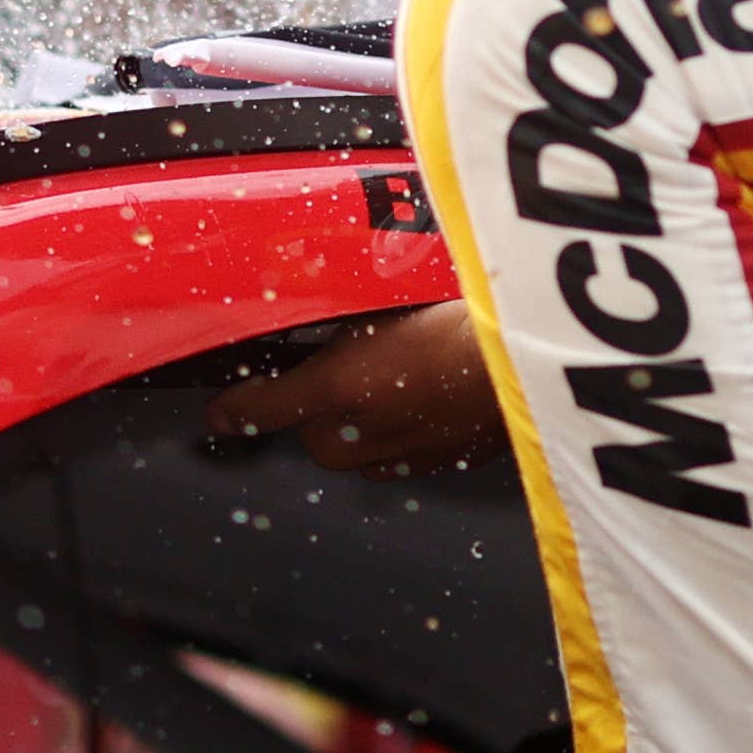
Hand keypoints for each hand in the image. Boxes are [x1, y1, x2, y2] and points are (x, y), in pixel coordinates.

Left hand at [204, 303, 505, 474]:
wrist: (532, 356)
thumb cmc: (459, 314)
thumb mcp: (383, 290)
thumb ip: (341, 303)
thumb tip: (311, 297)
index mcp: (335, 390)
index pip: (264, 407)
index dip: (238, 409)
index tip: (221, 414)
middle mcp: (363, 435)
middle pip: (316, 436)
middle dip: (320, 408)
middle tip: (344, 364)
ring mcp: (408, 456)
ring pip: (364, 453)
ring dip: (367, 425)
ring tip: (395, 377)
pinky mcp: (451, 462)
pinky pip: (411, 456)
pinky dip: (413, 430)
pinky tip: (436, 394)